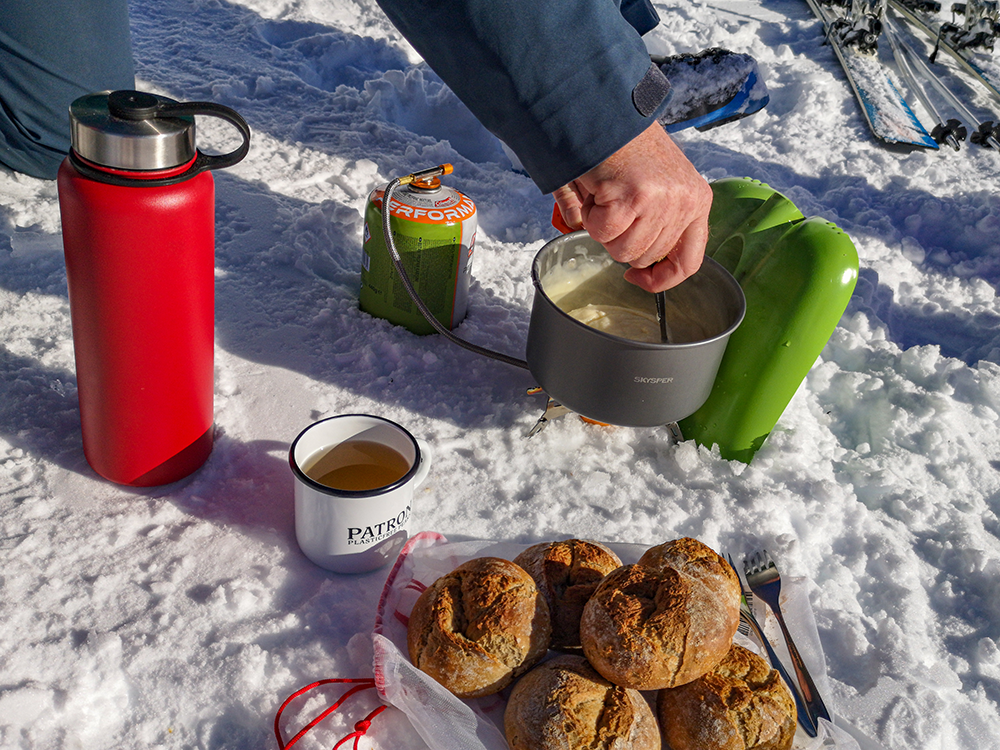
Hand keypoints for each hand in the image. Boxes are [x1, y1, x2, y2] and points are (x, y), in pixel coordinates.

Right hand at [551, 122, 712, 292]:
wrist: (606, 111)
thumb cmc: (626, 148)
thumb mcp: (656, 188)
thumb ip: (655, 229)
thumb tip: (637, 269)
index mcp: (697, 199)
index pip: (690, 261)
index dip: (662, 279)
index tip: (638, 278)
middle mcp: (685, 201)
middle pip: (645, 257)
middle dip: (620, 239)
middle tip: (614, 205)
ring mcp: (661, 200)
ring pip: (622, 250)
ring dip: (603, 228)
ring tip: (605, 195)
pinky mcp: (633, 196)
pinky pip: (603, 233)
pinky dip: (590, 217)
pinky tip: (595, 192)